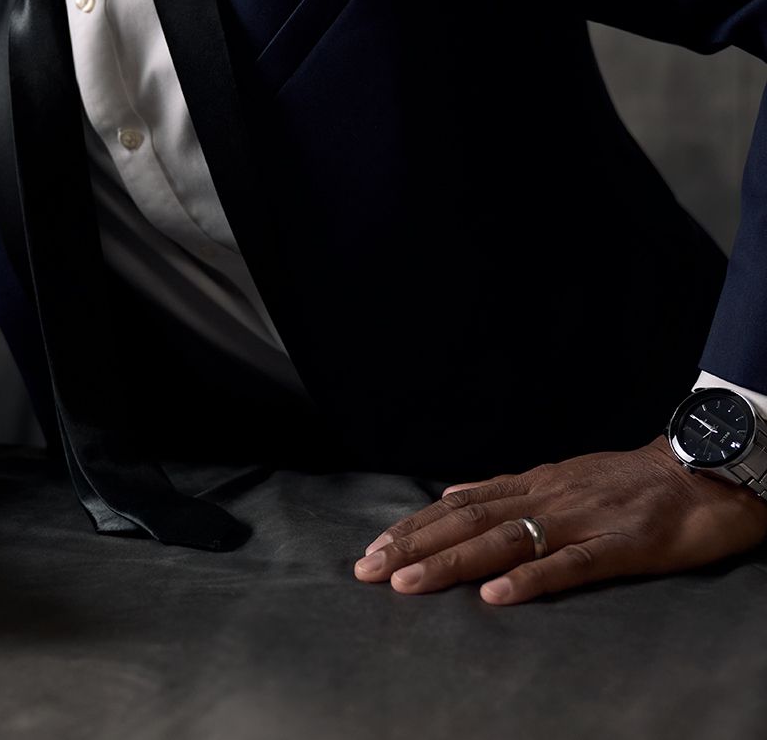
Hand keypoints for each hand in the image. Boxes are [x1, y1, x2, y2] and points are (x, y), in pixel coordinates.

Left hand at [353, 435, 766, 604]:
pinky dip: (530, 580)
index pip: (458, 505)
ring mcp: (581, 521)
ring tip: (409, 584)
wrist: (700, 472)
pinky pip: (569, 566)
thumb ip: (505, 490)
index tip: (371, 549)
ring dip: (453, 563)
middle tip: (368, 570)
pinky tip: (496, 596)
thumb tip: (450, 494)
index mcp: (532, 485)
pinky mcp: (619, 546)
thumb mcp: (557, 477)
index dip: (413, 528)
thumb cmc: (627, 481)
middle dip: (414, 546)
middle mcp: (546, 498)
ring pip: (505, 541)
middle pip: (468, 522)